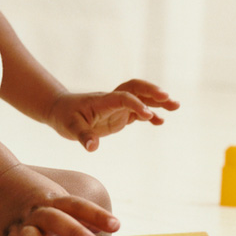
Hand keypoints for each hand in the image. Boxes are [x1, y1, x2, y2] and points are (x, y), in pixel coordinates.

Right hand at [0, 165, 118, 235]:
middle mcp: (36, 212)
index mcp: (52, 200)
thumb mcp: (56, 196)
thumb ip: (81, 214)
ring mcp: (19, 225)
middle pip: (55, 219)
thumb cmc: (32, 192)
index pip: (77, 205)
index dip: (96, 215)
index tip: (116, 225)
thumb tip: (110, 227)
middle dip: (74, 232)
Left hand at [47, 79, 179, 151]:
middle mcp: (112, 101)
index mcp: (102, 101)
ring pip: (140, 98)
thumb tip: (92, 147)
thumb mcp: (69, 127)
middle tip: (170, 99)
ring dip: (157, 100)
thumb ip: (83, 136)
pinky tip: (161, 121)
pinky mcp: (119, 115)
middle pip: (135, 89)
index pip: (122, 97)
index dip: (135, 104)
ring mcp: (117, 107)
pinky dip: (150, 114)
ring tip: (176, 106)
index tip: (147, 115)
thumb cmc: (64, 116)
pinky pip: (138, 111)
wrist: (60, 110)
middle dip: (152, 92)